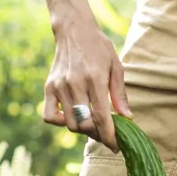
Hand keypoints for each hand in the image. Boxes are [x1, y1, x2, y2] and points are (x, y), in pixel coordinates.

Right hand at [44, 13, 129, 149]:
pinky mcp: (49, 87)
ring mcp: (59, 86)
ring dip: (83, 129)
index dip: (110, 136)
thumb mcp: (116, 66)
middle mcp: (75, 84)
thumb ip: (120, 94)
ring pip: (70, 123)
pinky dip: (60, 122)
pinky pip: (50, 116)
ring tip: (92, 124)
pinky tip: (72, 117)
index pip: (102, 118)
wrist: (74, 29)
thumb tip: (128, 119)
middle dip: (98, 135)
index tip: (117, 145)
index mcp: (95, 79)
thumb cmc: (99, 47)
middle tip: (106, 133)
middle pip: (85, 125)